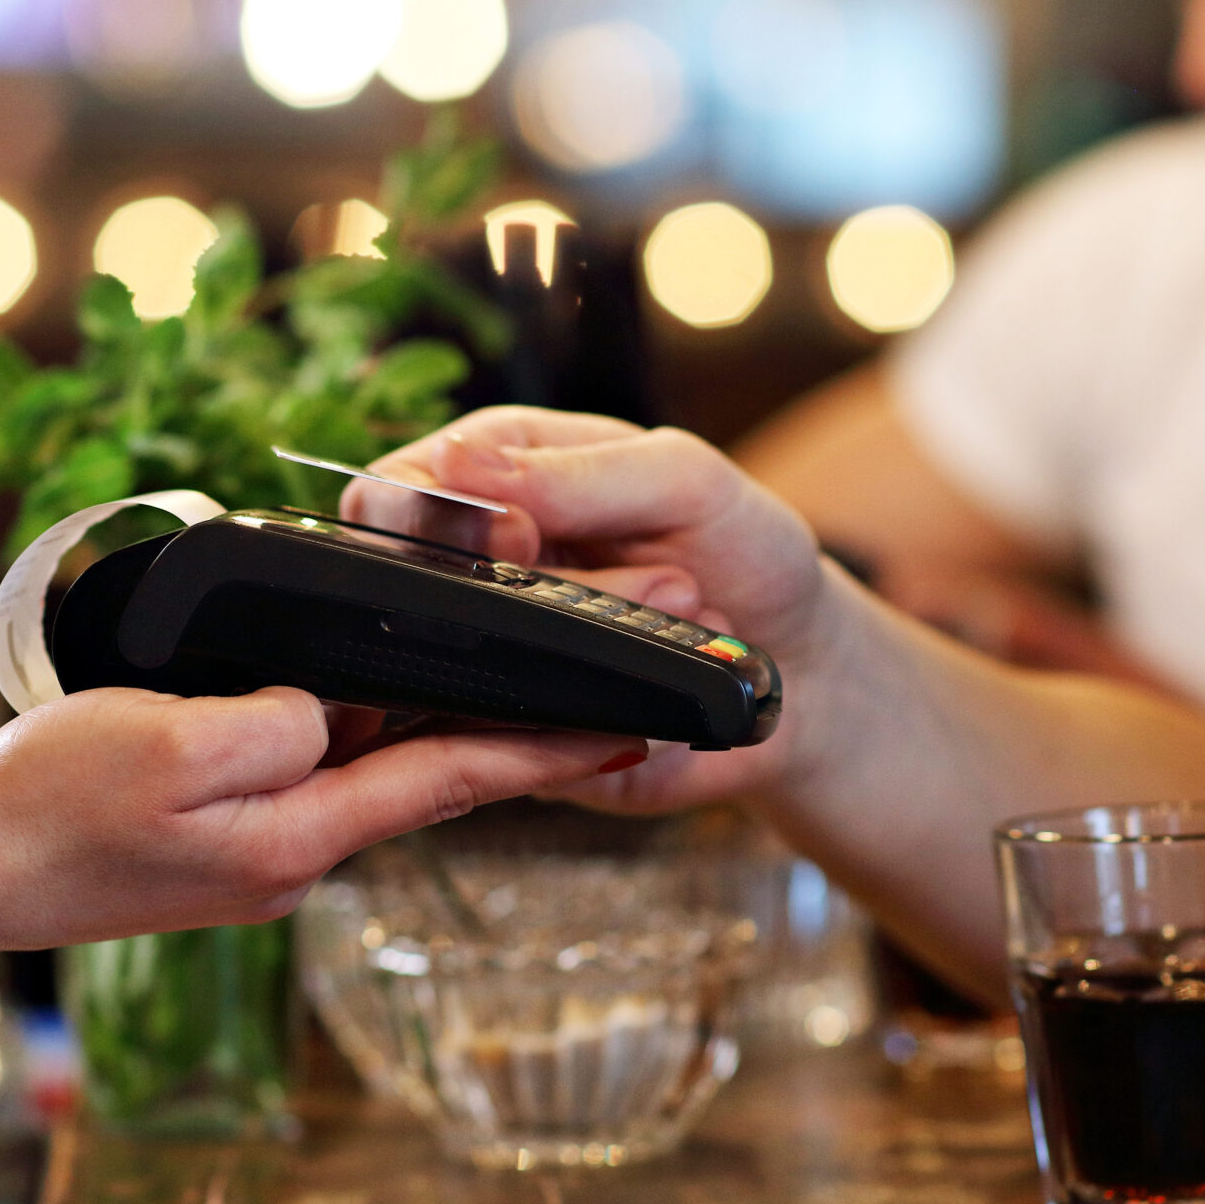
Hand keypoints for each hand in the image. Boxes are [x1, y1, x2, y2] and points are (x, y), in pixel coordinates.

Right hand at [0, 684, 633, 945]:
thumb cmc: (47, 805)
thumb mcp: (166, 744)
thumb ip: (268, 725)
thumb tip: (324, 711)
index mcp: (297, 837)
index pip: (451, 778)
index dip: (544, 748)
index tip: (626, 727)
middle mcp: (297, 855)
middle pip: (433, 778)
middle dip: (524, 737)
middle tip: (612, 701)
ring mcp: (263, 852)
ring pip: (380, 774)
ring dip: (453, 732)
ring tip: (530, 685)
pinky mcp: (227, 838)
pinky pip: (323, 777)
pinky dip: (375, 737)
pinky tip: (391, 697)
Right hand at [346, 408, 850, 812]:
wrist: (805, 673)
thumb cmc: (745, 553)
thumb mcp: (685, 480)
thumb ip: (580, 474)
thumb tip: (461, 461)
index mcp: (500, 473)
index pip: (399, 487)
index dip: (438, 513)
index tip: (521, 535)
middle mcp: (477, 566)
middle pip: (415, 584)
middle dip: (545, 586)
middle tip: (665, 580)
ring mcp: (490, 655)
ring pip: (463, 668)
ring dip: (594, 645)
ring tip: (691, 615)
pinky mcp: (516, 737)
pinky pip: (502, 742)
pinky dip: (589, 718)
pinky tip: (662, 688)